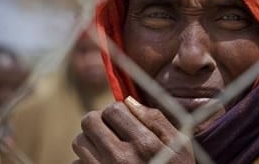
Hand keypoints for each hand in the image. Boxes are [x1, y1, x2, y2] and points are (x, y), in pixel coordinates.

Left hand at [72, 96, 194, 163]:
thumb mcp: (179, 144)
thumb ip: (156, 119)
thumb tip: (129, 101)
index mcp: (143, 144)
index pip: (113, 110)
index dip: (118, 109)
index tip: (125, 118)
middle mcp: (120, 158)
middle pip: (89, 122)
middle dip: (100, 119)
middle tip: (112, 128)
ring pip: (79, 141)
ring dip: (91, 139)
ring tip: (107, 145)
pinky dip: (86, 160)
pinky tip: (104, 163)